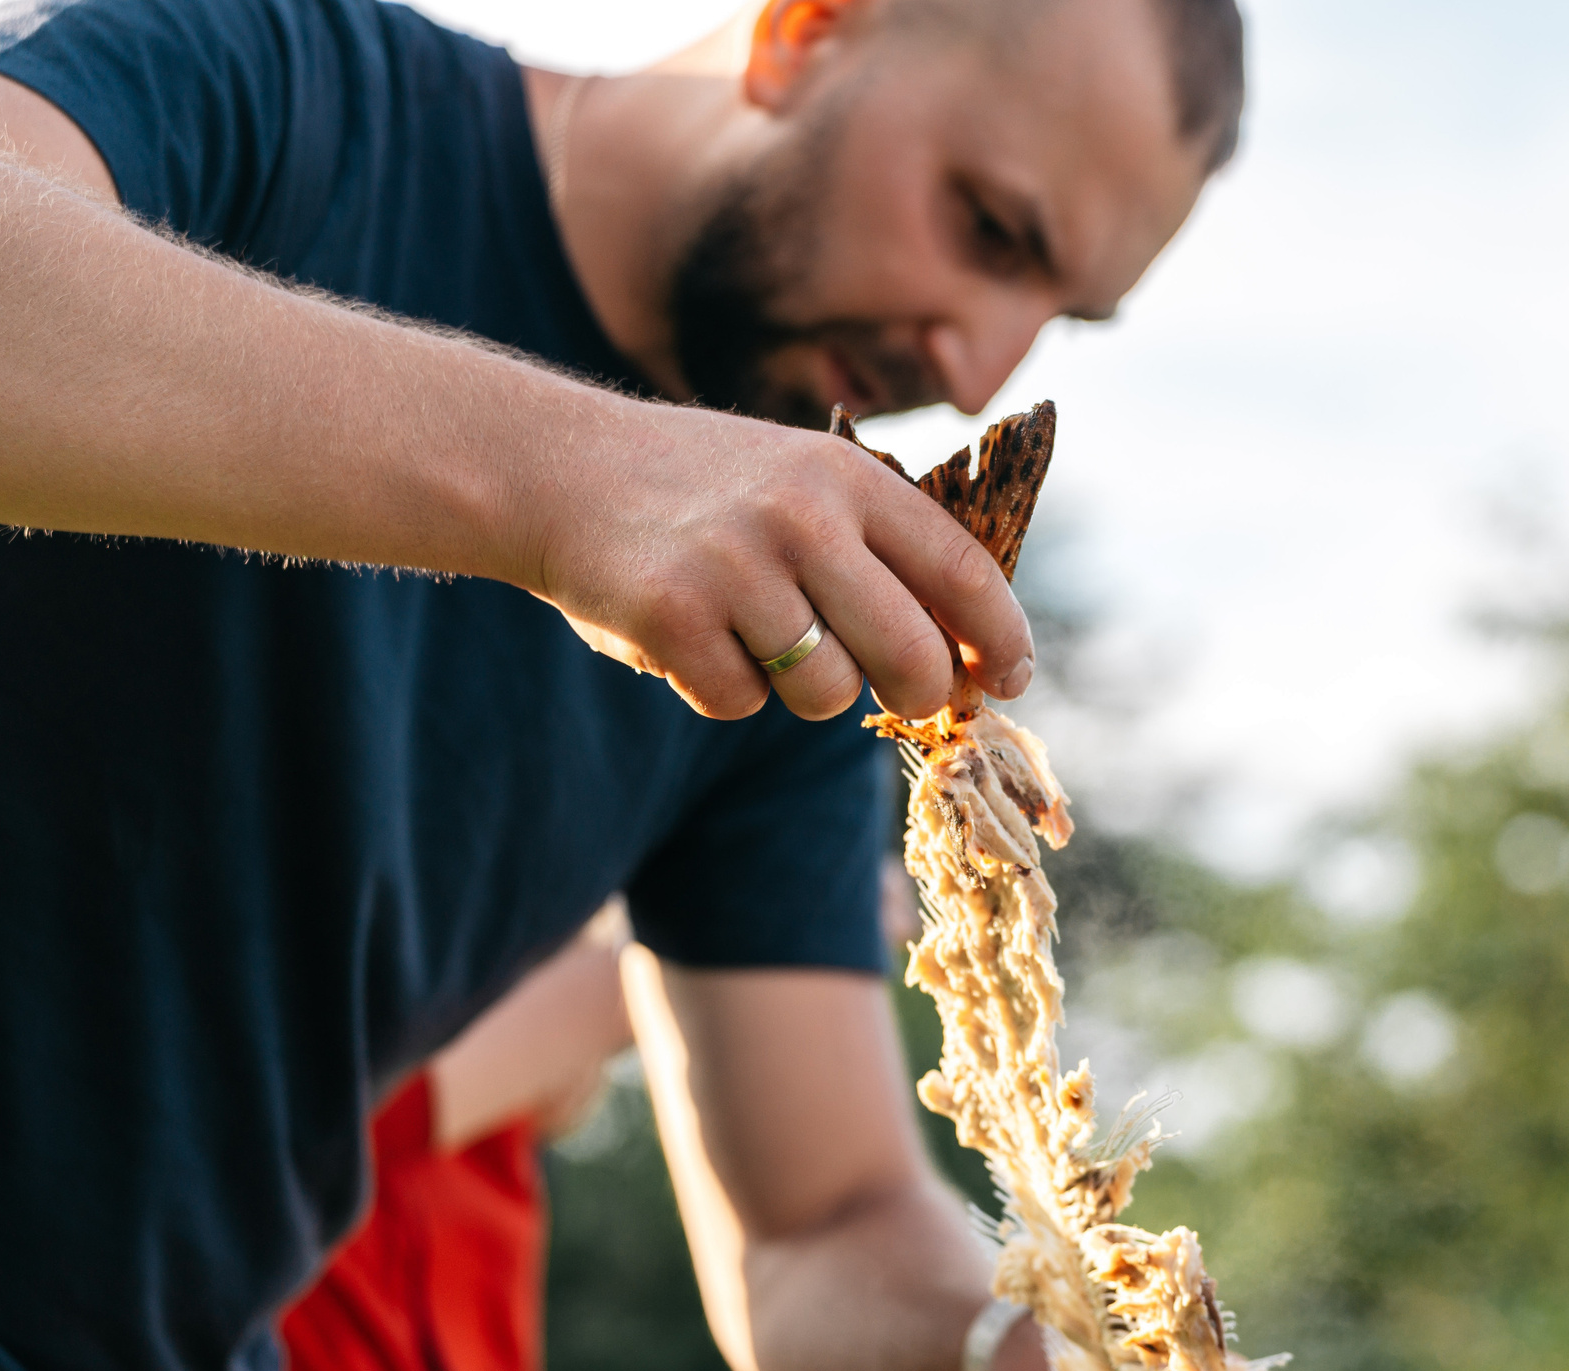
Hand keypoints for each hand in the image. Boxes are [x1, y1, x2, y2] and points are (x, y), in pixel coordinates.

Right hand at [521, 399, 1034, 721]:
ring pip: (826, 694)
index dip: (1001, 636)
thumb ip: (878, 548)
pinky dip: (720, 688)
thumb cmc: (700, 491)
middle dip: (920, 694)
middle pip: (912, 657)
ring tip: (756, 633)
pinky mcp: (673, 616)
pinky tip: (691, 635)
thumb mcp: (800, 479)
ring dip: (802, 688)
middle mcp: (801, 516)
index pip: (962, 569)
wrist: (555, 468)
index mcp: (846, 476)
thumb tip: (968, 652)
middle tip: (907, 695)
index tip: (1013, 678)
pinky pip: (740, 704)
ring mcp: (735, 566)